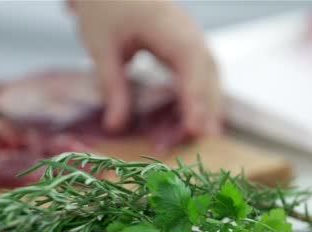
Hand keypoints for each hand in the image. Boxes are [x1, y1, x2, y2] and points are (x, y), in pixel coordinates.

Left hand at [71, 0, 223, 135]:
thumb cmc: (104, 6)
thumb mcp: (102, 47)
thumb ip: (113, 86)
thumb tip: (116, 126)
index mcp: (169, 27)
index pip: (191, 65)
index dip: (195, 97)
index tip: (193, 127)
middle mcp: (187, 31)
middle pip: (207, 71)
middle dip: (209, 105)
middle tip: (206, 138)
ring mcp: (189, 35)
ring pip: (209, 72)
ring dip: (210, 101)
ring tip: (207, 132)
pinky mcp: (184, 43)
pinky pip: (201, 70)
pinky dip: (201, 92)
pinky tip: (197, 113)